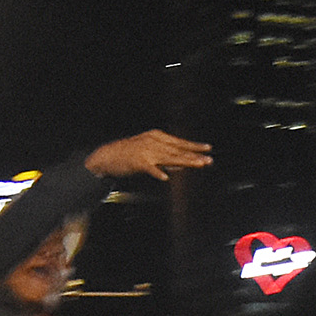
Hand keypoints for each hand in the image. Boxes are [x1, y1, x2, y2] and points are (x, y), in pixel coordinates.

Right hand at [85, 131, 212, 181]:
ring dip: (185, 162)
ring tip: (198, 165)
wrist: (106, 156)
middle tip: (208, 160)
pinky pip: (150, 168)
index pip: (179, 142)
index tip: (207, 149)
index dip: (194, 146)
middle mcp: (153, 142)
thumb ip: (165, 159)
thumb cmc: (129, 156)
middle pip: (178, 150)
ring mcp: (146, 152)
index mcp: (156, 137)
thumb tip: (182, 166)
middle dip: (194, 155)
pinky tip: (165, 177)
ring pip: (169, 158)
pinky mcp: (137, 162)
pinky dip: (157, 172)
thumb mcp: (150, 154)